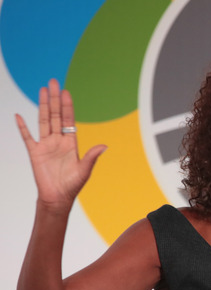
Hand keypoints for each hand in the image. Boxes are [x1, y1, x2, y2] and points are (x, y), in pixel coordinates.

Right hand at [15, 78, 105, 210]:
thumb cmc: (72, 185)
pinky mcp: (34, 152)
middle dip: (55, 99)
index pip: (69, 120)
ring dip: (43, 106)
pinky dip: (22, 127)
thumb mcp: (84, 170)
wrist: (57, 197)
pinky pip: (27, 137)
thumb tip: (104, 146)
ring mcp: (45, 145)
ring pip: (43, 121)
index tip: (66, 92)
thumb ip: (92, 157)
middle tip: (53, 82)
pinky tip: (18, 116)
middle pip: (56, 115)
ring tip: (42, 91)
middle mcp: (58, 140)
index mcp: (71, 143)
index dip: (67, 106)